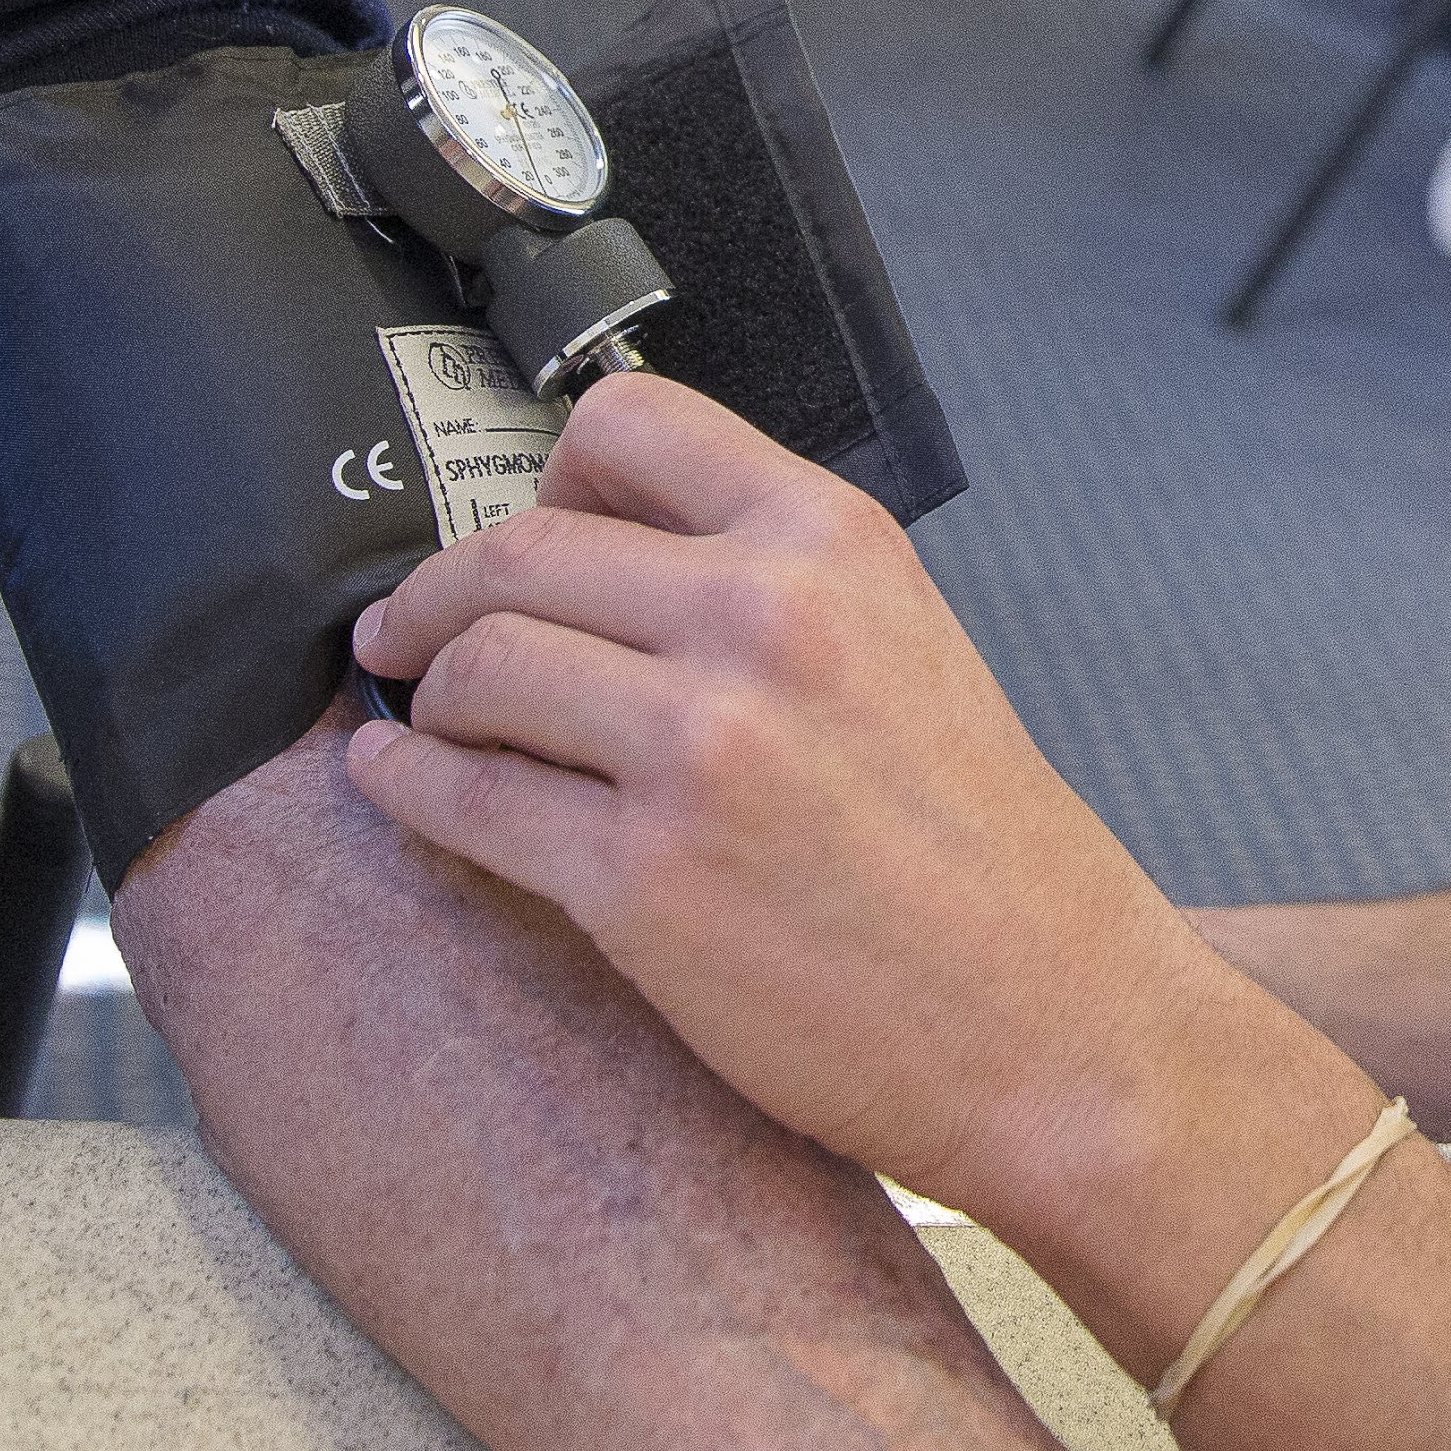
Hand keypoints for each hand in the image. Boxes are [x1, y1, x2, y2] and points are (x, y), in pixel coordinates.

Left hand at [343, 375, 1279, 1242]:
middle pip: (519, 550)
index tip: (524, 530)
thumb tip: (607, 554)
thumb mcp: (907, 646)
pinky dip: (408, 785)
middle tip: (409, 632)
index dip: (546, 477)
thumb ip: (773, 581)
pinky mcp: (641, 880)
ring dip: (427, 692)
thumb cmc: (982, 855)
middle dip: (438, 595)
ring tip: (429, 720)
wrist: (1053, 1026)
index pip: (627, 425)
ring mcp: (699, 748)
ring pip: (477, 665)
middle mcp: (764, 620)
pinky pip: (467, 801)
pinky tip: (397, 781)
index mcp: (833, 543)